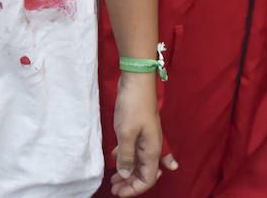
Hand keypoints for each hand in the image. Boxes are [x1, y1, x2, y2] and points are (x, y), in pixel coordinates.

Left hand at [106, 73, 174, 195]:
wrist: (137, 80)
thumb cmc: (133, 105)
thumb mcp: (125, 133)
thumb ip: (127, 156)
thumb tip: (127, 175)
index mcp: (152, 150)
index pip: (148, 179)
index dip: (133, 189)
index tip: (118, 193)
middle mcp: (153, 146)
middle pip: (144, 173)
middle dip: (130, 183)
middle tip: (114, 188)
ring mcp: (147, 137)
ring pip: (139, 161)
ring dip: (127, 171)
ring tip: (113, 177)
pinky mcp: (140, 128)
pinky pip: (135, 149)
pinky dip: (126, 156)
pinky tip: (116, 157)